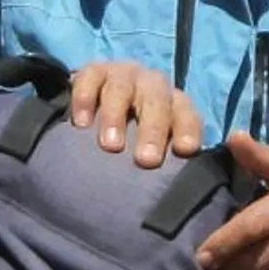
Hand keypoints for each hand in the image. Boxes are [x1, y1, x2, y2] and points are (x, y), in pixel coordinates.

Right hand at [68, 61, 203, 170]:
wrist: (97, 104)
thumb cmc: (132, 137)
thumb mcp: (151, 147)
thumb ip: (163, 163)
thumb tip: (170, 198)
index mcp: (172, 104)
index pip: (186, 114)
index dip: (187, 129)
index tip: (184, 150)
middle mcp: (151, 85)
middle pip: (156, 101)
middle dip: (152, 129)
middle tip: (146, 160)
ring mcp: (122, 75)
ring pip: (122, 89)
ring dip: (116, 117)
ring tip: (110, 146)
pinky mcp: (93, 72)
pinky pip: (90, 80)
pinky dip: (85, 100)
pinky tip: (81, 124)